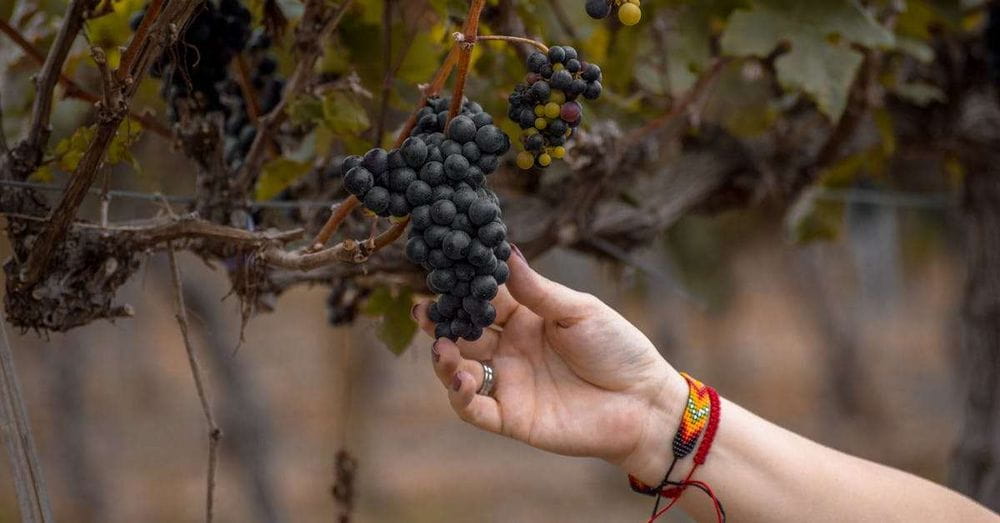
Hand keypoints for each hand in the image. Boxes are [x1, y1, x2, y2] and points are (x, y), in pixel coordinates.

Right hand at [413, 245, 688, 483]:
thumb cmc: (618, 349)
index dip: (462, 286)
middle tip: (422, 308)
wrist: (644, 403)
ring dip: (444, 358)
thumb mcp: (579, 311)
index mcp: (525, 317)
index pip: (485, 298)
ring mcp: (508, 382)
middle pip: (464, 332)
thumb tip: (506, 250)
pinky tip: (458, 380)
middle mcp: (509, 348)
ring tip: (442, 346)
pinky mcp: (511, 417)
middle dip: (440, 321)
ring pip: (460, 370)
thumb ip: (537, 290)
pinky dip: (459, 397)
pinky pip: (474, 409)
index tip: (440, 270)